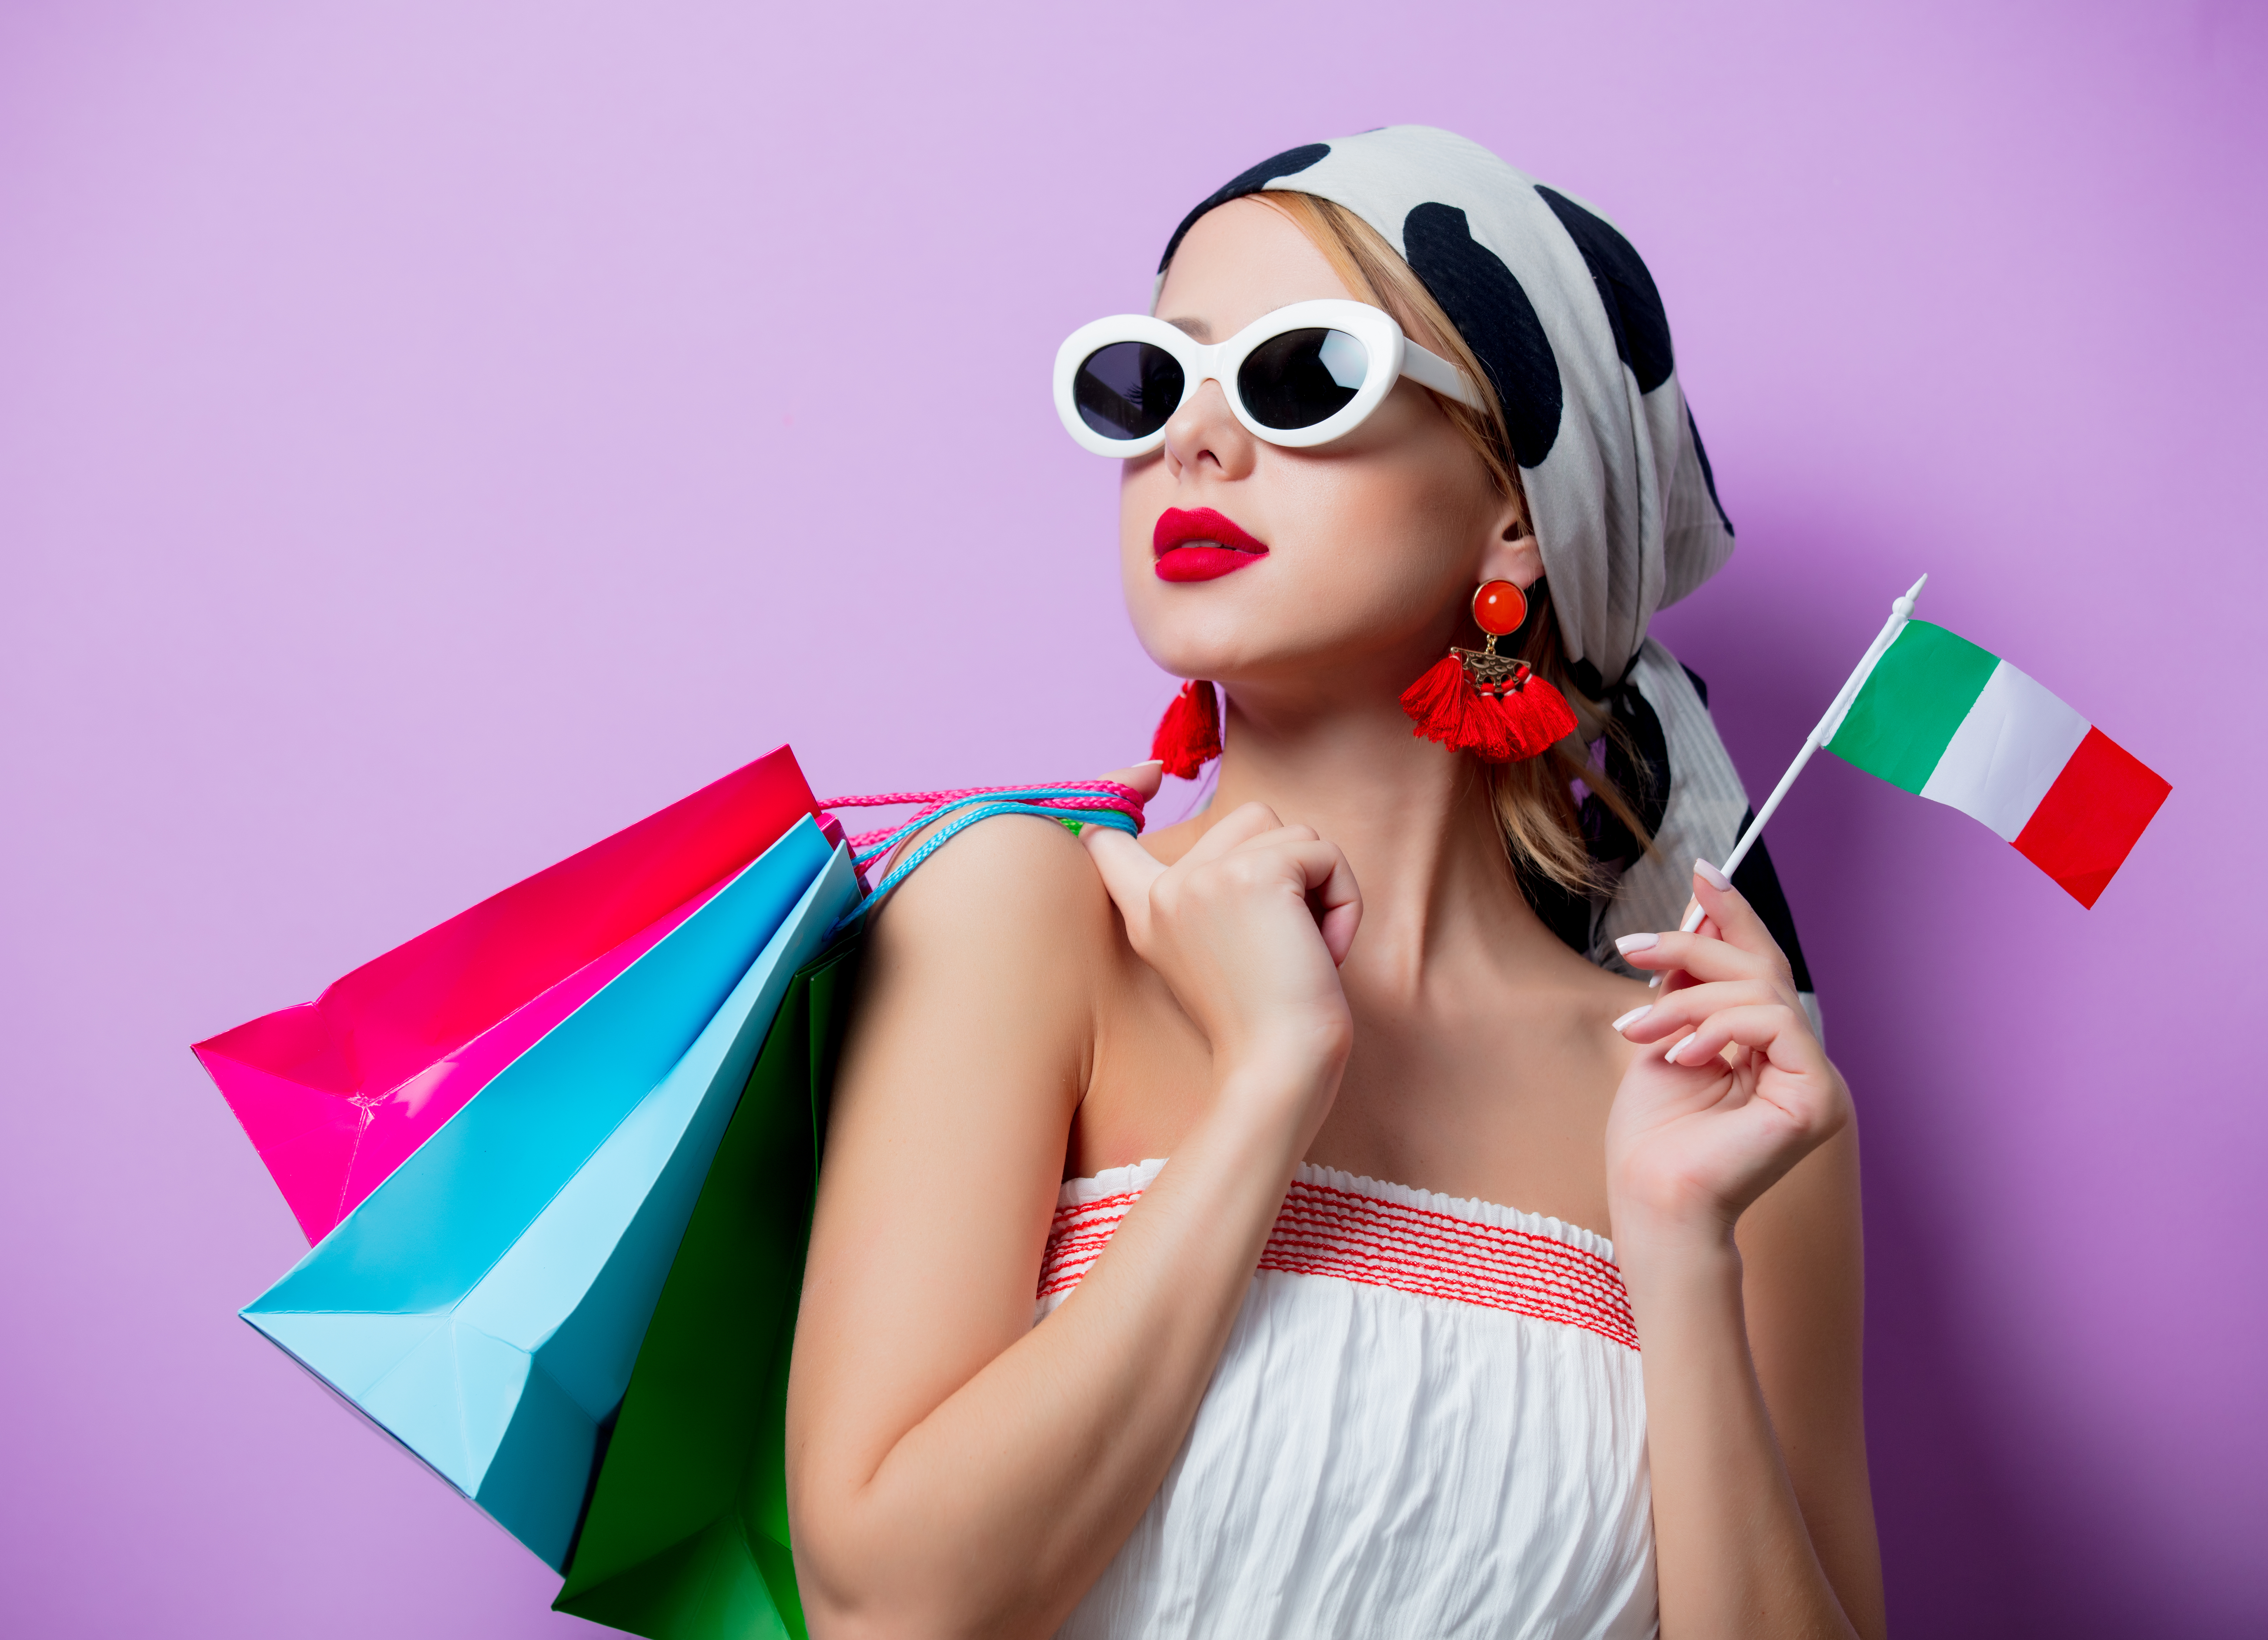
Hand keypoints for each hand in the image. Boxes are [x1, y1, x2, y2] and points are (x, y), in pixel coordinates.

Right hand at [1082, 799, 1360, 1080]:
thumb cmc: (1266, 1024)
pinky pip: (1324, 852)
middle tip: (1287, 941)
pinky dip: (1344, 899)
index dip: (1118, 794)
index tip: (1144, 777)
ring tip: (1306, 946)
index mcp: (1149, 914)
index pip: (1108, 840)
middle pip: (1248, 819)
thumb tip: (1254, 839)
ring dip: (1320, 885)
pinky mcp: (1253, 873)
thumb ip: (1213, 901)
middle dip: (1289, 867)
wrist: (1280, 1066)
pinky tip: (1324, 949)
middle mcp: (1166, 890)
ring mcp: (1203, 878)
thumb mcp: (1219, 955)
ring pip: (1291, 831)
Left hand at [1603, 863, 1849, 1250]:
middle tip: (1631, 949)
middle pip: (1759, 968)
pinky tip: (1682, 1056)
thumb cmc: (1654, 1135)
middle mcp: (1799, 1059)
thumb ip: (1690, 978)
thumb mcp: (1665, 1033)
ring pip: (1760, 991)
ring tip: (1640, 1031)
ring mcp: (1816, 1079)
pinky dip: (1720, 1029)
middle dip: (1692, 947)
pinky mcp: (1820, 1098)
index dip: (1735, 915)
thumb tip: (1701, 911)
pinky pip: (1775, 1025)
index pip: (1759, 965)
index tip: (1703, 871)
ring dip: (1688, 1000)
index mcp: (1767, 1047)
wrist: (1653, 1198)